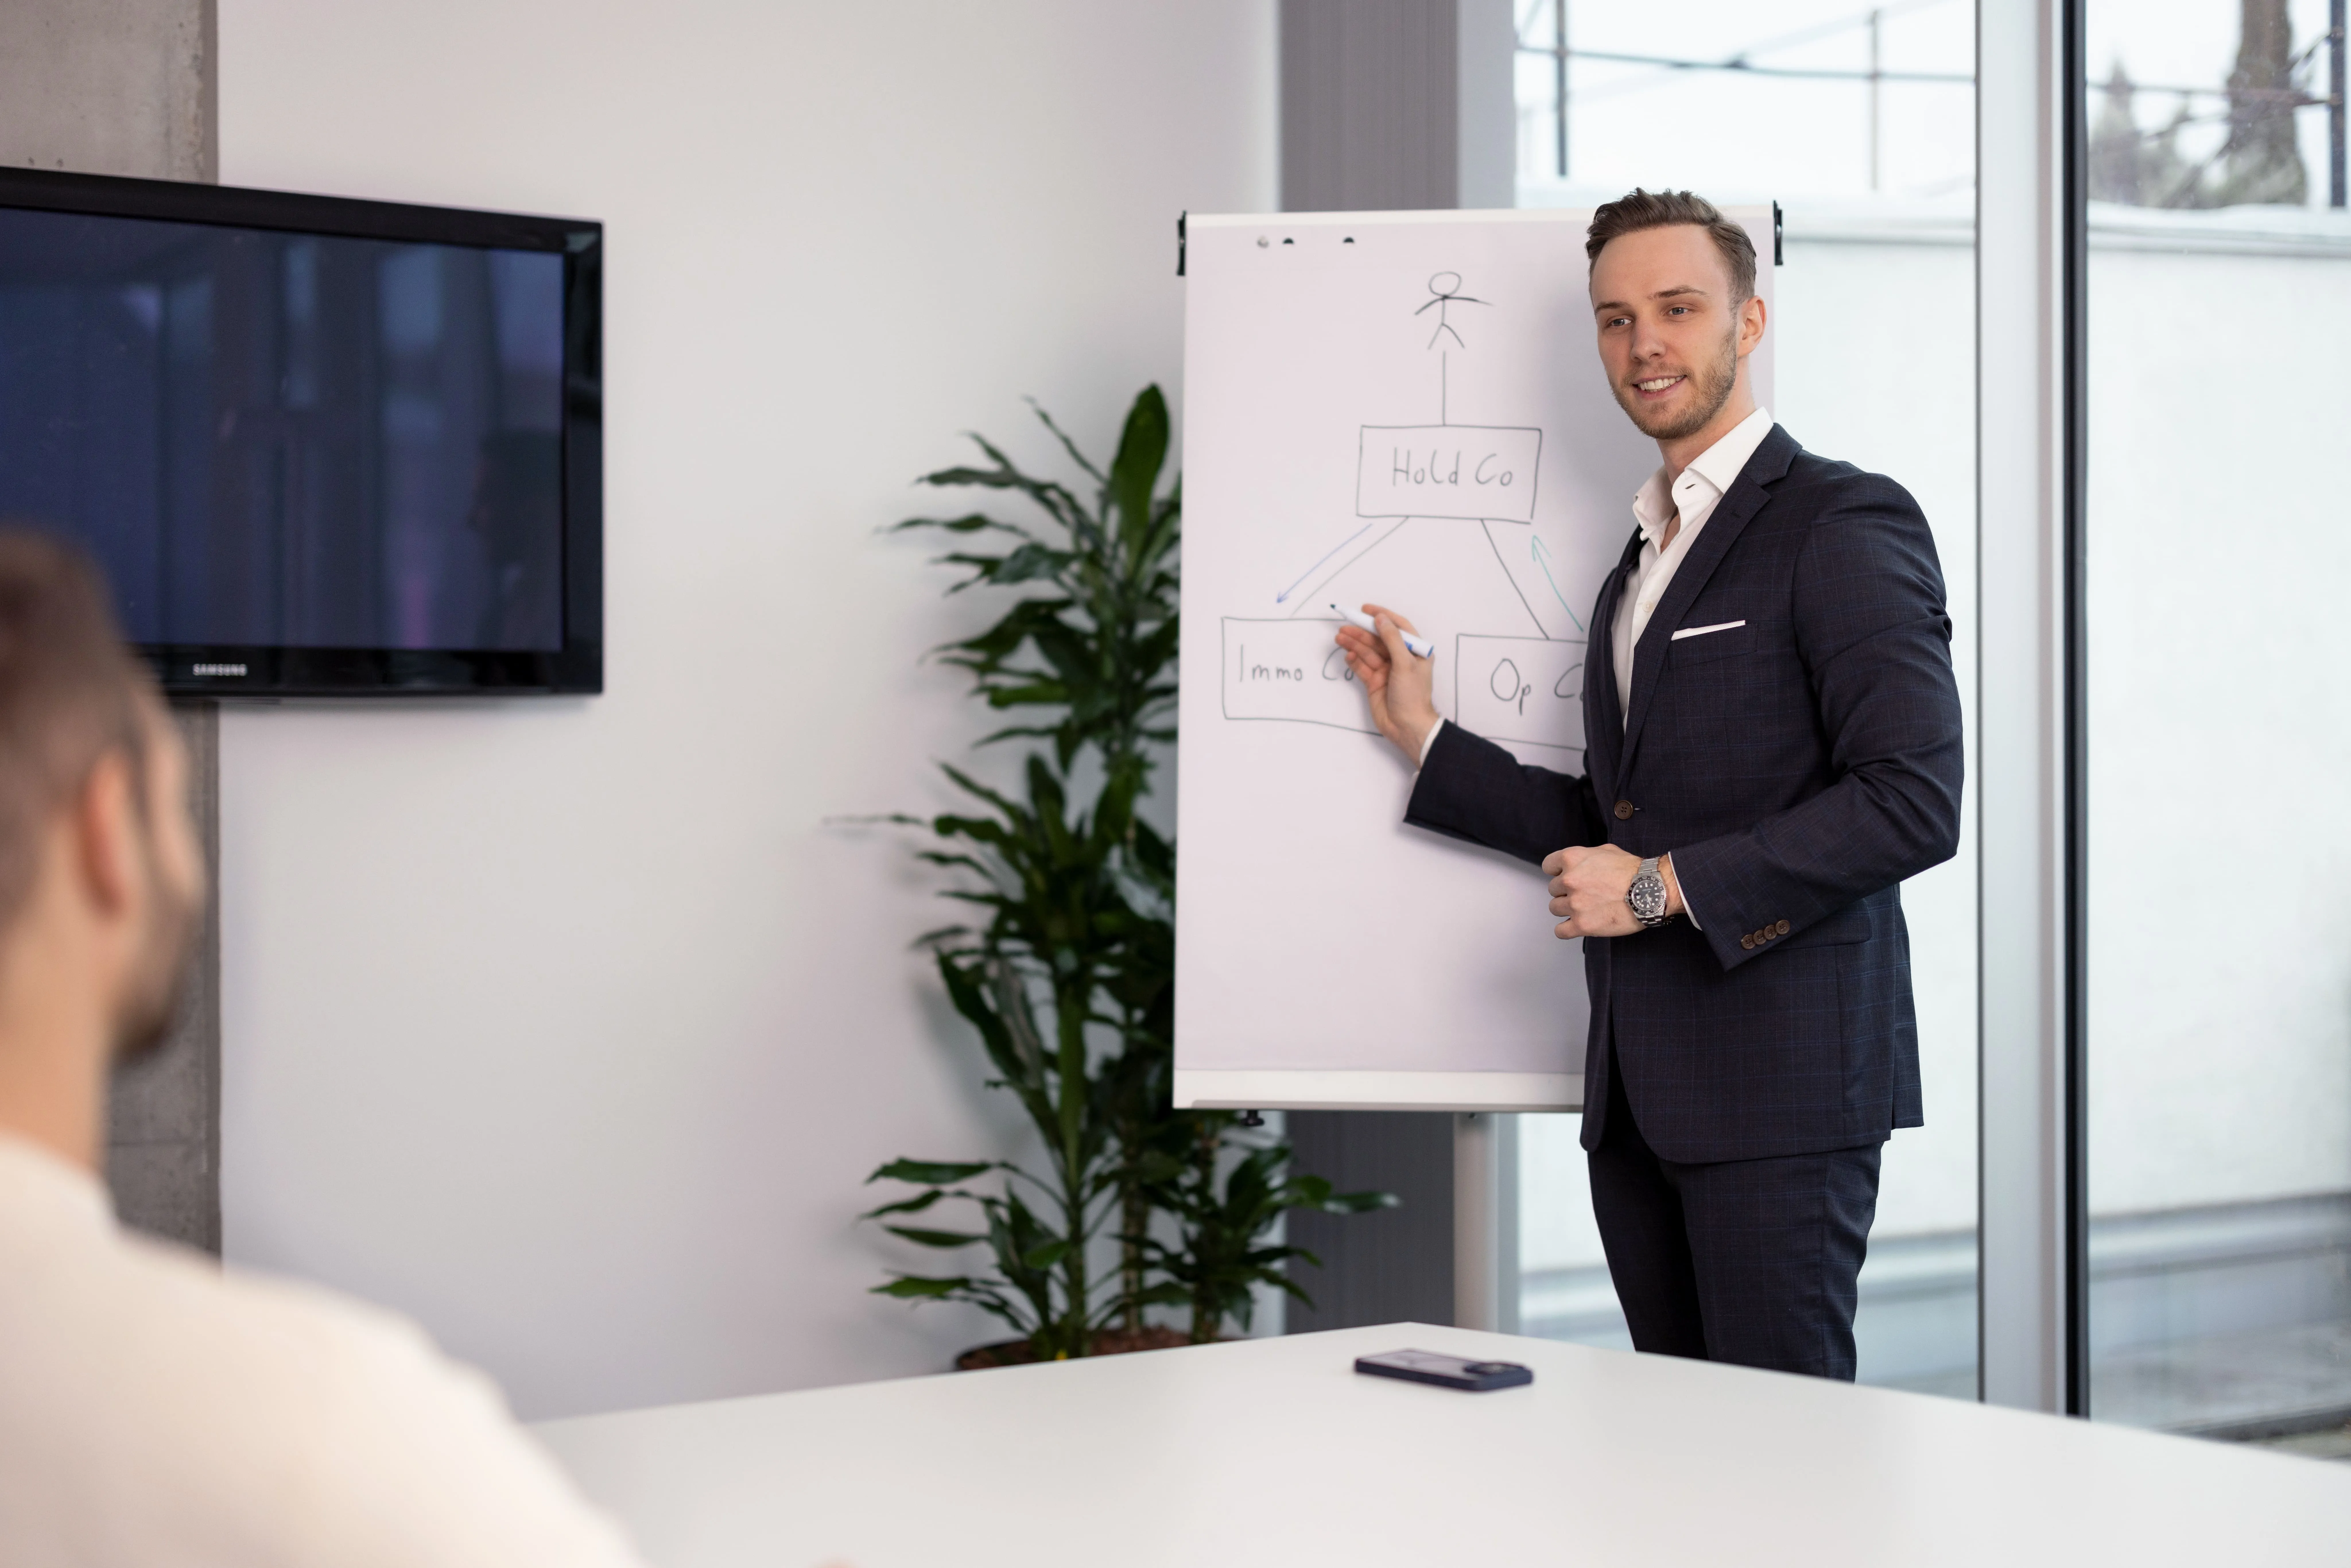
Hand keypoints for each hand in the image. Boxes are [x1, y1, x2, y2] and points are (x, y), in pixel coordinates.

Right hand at [1333, 603, 1438, 763]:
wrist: (1407, 727)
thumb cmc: (1412, 695)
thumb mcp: (1405, 663)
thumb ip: (1392, 639)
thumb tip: (1381, 618)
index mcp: (1414, 651)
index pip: (1397, 627)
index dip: (1382, 616)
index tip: (1366, 609)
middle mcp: (1400, 659)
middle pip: (1378, 639)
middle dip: (1362, 632)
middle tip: (1345, 625)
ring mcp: (1386, 671)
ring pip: (1368, 652)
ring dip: (1354, 644)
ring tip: (1340, 637)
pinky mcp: (1374, 683)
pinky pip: (1362, 667)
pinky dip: (1354, 660)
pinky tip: (1347, 654)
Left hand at [1542, 847, 1683, 939]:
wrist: (1651, 890)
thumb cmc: (1633, 871)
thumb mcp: (1606, 851)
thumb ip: (1586, 857)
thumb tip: (1579, 863)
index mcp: (1572, 859)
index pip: (1548, 866)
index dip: (1557, 872)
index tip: (1565, 877)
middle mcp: (1569, 880)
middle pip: (1553, 889)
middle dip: (1566, 891)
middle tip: (1585, 894)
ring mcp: (1574, 904)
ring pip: (1555, 908)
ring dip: (1567, 909)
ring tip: (1585, 908)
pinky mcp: (1582, 925)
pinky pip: (1560, 931)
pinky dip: (1566, 930)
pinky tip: (1577, 925)